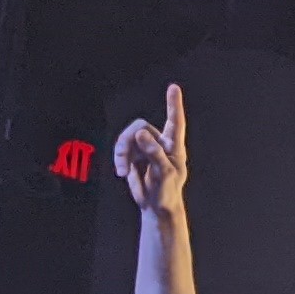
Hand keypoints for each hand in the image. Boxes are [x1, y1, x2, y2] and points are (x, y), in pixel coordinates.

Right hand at [113, 82, 188, 215]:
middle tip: (122, 156)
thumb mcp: (163, 173)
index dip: (173, 104)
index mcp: (174, 147)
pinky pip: (122, 148)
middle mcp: (161, 143)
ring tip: (122, 169)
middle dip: (128, 140)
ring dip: (121, 151)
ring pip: (128, 137)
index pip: (175, 122)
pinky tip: (122, 172)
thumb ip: (154, 153)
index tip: (173, 87)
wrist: (155, 206)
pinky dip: (119, 158)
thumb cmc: (166, 191)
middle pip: (141, 127)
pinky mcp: (135, 155)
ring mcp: (147, 148)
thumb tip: (141, 134)